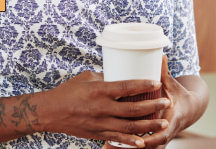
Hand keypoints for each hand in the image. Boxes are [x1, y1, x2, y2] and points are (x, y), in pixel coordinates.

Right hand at [41, 70, 167, 147]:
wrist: (49, 112)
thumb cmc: (68, 91)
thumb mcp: (88, 78)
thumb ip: (107, 77)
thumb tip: (124, 74)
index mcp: (100, 90)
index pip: (127, 87)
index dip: (144, 85)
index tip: (157, 83)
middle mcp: (102, 108)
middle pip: (132, 109)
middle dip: (153, 106)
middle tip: (167, 102)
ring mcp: (100, 123)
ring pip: (129, 126)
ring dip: (148, 125)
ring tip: (163, 122)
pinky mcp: (97, 134)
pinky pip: (117, 139)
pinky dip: (130, 141)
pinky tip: (143, 142)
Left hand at [104, 55, 200, 148]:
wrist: (189, 110)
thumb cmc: (179, 96)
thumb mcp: (173, 86)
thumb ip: (165, 73)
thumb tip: (161, 55)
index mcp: (171, 121)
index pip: (161, 134)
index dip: (149, 138)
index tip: (135, 137)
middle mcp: (165, 133)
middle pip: (149, 145)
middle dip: (133, 146)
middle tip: (113, 144)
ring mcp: (159, 139)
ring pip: (143, 148)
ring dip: (127, 148)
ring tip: (107, 148)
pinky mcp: (153, 141)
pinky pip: (139, 147)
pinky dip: (127, 147)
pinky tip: (109, 147)